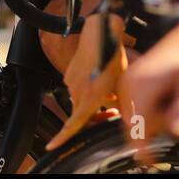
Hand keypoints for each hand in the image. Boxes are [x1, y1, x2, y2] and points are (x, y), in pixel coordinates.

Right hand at [47, 13, 128, 149]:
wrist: (100, 33)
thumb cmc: (112, 56)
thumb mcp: (123, 83)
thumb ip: (123, 105)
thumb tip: (125, 118)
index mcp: (89, 98)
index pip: (73, 124)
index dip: (62, 137)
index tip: (52, 145)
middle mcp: (77, 92)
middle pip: (82, 113)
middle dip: (96, 115)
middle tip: (113, 112)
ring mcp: (71, 82)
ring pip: (81, 99)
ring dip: (94, 99)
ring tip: (111, 88)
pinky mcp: (69, 73)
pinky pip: (78, 86)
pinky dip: (88, 87)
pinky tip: (101, 77)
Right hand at [119, 8, 178, 162]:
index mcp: (138, 85)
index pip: (134, 130)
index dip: (144, 149)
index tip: (152, 162)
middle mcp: (127, 83)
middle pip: (137, 125)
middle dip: (158, 126)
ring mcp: (128, 81)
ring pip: (138, 118)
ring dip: (158, 117)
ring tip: (178, 97)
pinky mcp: (132, 81)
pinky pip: (140, 108)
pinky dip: (155, 109)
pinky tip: (170, 95)